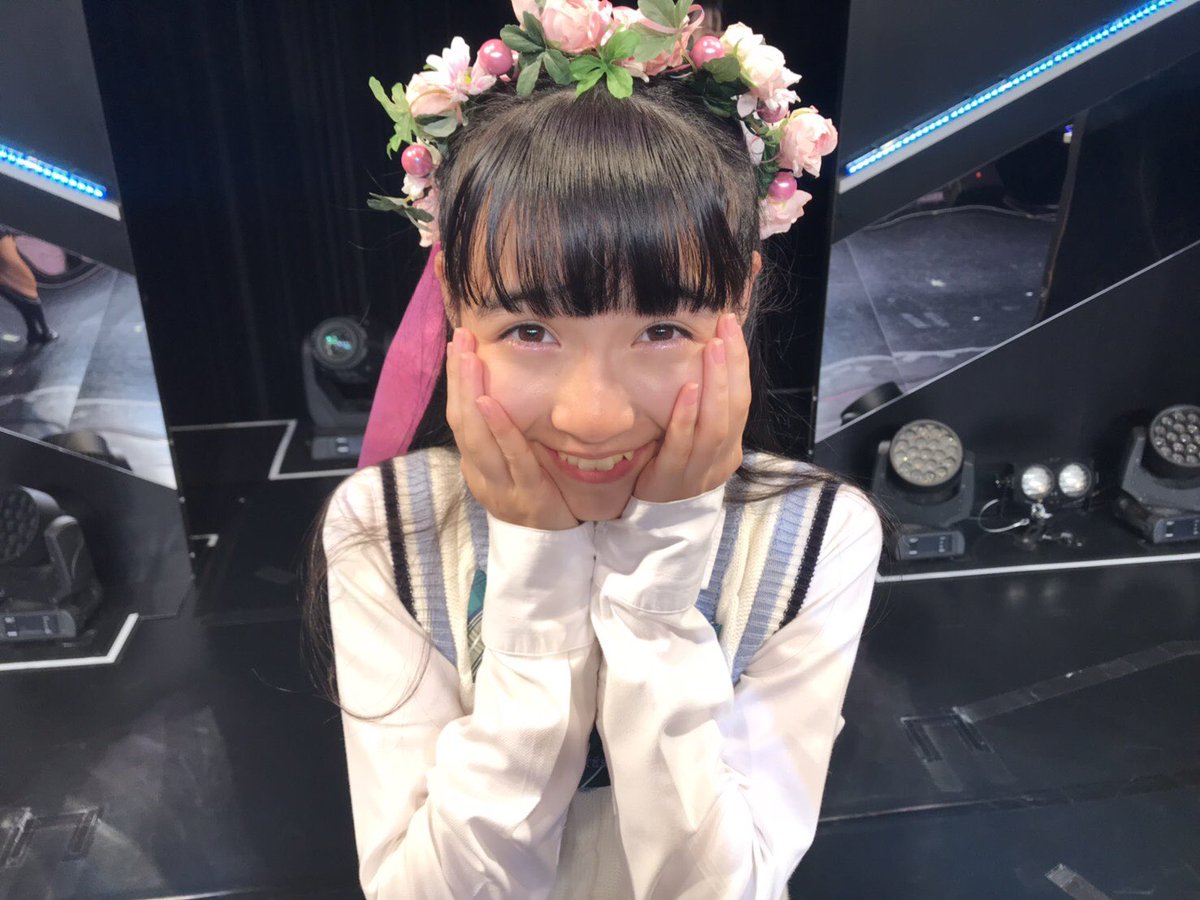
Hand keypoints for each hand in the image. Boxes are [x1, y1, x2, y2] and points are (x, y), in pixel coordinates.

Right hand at [445, 328, 579, 530]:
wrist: (550, 550)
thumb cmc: (535, 498)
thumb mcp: (511, 467)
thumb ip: (504, 437)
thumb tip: (501, 390)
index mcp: (475, 466)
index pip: (459, 419)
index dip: (456, 383)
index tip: (457, 346)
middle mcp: (480, 474)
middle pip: (462, 422)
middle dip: (459, 378)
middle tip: (460, 340)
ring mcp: (499, 486)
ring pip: (476, 437)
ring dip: (471, 393)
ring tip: (469, 359)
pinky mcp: (526, 495)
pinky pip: (512, 458)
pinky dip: (500, 429)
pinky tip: (491, 402)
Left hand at [633, 313, 748, 502]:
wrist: (656, 523)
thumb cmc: (673, 469)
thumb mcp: (694, 440)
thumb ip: (701, 411)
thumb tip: (698, 358)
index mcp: (732, 445)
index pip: (742, 399)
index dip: (739, 362)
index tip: (731, 326)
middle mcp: (723, 457)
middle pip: (734, 407)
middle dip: (731, 365)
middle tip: (724, 328)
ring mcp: (701, 471)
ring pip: (715, 425)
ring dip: (714, 384)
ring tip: (711, 350)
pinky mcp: (673, 479)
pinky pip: (682, 445)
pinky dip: (685, 417)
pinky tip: (686, 390)